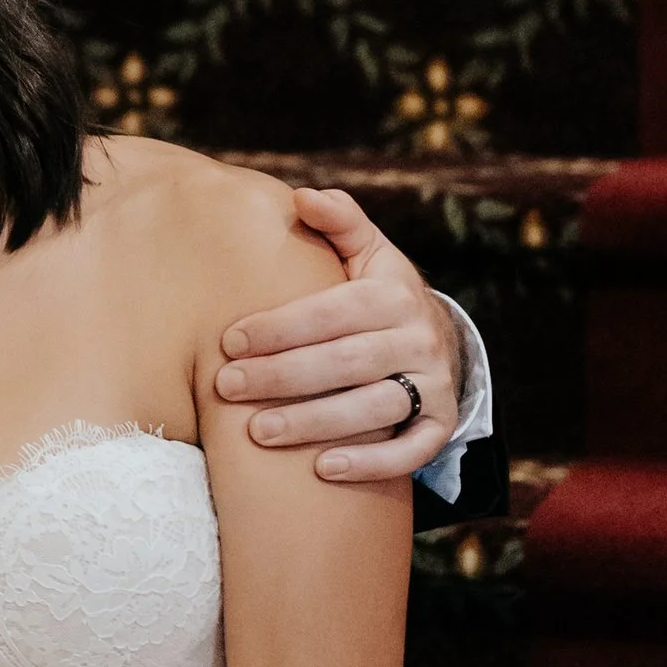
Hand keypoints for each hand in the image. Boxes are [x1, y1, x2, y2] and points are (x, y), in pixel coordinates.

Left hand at [214, 186, 463, 483]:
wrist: (438, 341)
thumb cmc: (378, 296)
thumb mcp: (367, 253)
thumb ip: (339, 223)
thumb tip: (303, 196)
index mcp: (394, 294)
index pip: (330, 312)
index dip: (279, 327)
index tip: (229, 341)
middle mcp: (419, 339)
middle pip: (345, 361)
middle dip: (281, 375)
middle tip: (227, 386)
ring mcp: (434, 385)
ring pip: (373, 408)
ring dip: (314, 422)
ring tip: (259, 431)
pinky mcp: (440, 426)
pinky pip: (410, 451)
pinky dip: (371, 463)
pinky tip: (323, 470)